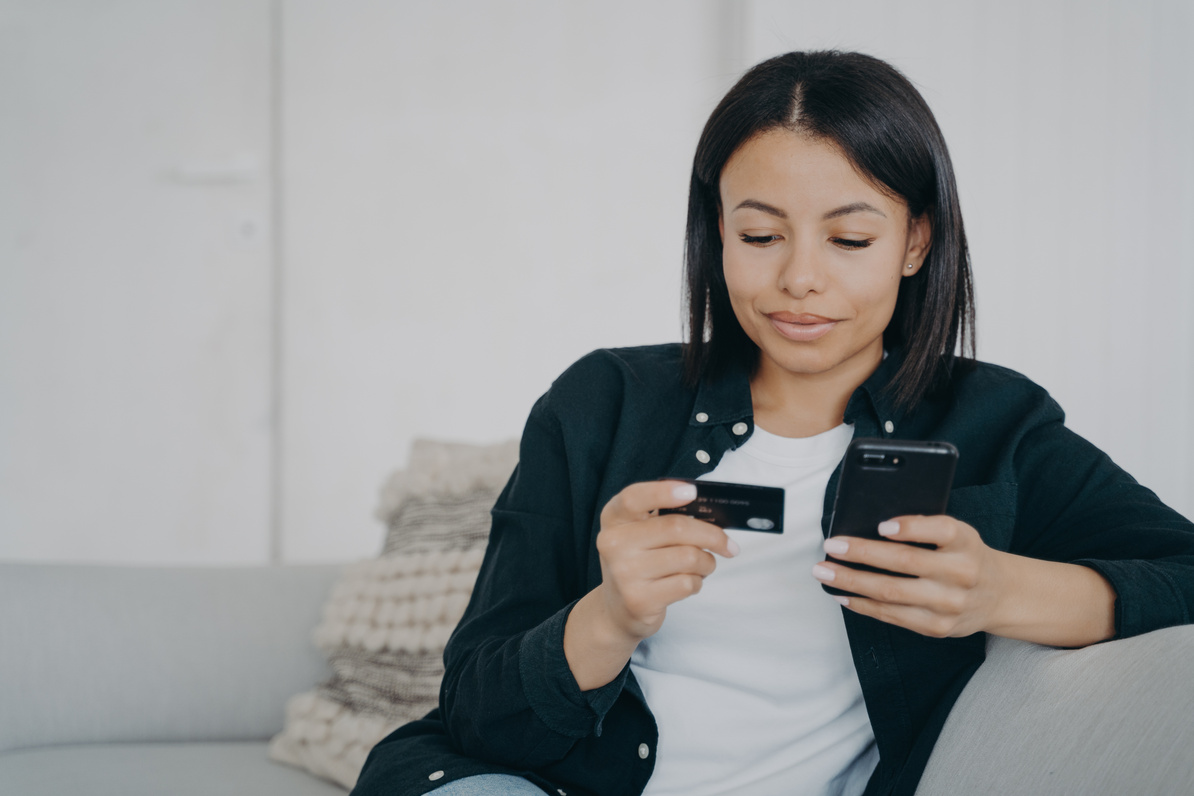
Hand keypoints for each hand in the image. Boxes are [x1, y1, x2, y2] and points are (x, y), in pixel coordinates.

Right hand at [595, 480, 738, 642]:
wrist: (619, 608)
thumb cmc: (640, 562)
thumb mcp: (641, 534)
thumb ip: (667, 518)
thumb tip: (714, 518)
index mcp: (614, 518)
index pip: (633, 498)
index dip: (663, 492)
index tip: (692, 492)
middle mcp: (613, 543)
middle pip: (675, 527)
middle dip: (712, 535)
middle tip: (728, 544)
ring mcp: (623, 573)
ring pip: (688, 557)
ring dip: (707, 562)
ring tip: (704, 565)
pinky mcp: (638, 600)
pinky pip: (686, 584)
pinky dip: (697, 582)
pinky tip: (689, 582)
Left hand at [811, 515, 1005, 637]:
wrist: (998, 595)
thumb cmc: (966, 555)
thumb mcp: (957, 533)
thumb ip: (925, 527)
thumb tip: (871, 528)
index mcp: (965, 542)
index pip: (940, 530)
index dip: (910, 527)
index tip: (881, 526)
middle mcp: (961, 574)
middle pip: (904, 562)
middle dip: (861, 554)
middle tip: (831, 546)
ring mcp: (949, 605)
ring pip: (892, 593)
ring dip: (852, 582)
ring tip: (825, 572)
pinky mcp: (937, 628)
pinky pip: (892, 616)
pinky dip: (863, 605)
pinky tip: (843, 594)